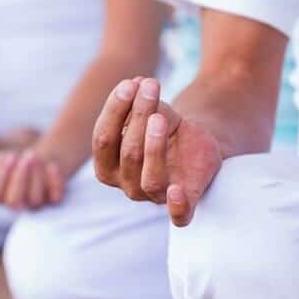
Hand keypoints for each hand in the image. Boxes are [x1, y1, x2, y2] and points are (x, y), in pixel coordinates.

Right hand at [0, 149, 66, 209]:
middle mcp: (19, 204)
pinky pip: (56, 198)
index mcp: (3, 196)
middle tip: (26, 158)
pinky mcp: (55, 201)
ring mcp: (38, 205)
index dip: (1, 177)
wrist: (43, 163)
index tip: (10, 157)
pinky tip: (51, 165)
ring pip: (35, 200)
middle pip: (14, 201)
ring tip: (36, 156)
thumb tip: (1, 162)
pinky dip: (54, 182)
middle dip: (19, 179)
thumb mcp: (5, 158)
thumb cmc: (19, 162)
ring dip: (36, 176)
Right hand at [93, 77, 221, 226]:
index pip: (102, 141)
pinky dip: (177, 206)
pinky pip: (179, 215)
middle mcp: (127, 186)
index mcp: (108, 168)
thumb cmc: (165, 127)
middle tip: (151, 85)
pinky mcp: (185, 203)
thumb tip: (136, 83)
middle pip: (128, 154)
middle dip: (138, 116)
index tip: (131, 83)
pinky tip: (176, 191)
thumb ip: (140, 101)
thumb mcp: (151, 110)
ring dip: (154, 144)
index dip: (114, 110)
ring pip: (150, 178)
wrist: (196, 142)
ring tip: (161, 116)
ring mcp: (155, 197)